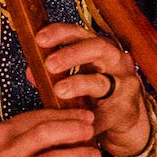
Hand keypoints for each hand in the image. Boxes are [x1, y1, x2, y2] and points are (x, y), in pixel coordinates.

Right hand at [0, 108, 101, 156]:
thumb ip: (20, 139)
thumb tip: (57, 132)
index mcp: (0, 135)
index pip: (37, 118)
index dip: (64, 116)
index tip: (83, 117)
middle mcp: (7, 153)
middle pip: (47, 133)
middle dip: (74, 130)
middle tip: (91, 131)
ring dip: (78, 156)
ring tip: (93, 156)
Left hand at [34, 23, 150, 156]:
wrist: (126, 118)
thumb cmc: (95, 92)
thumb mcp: (74, 77)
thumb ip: (53, 72)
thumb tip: (30, 71)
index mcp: (97, 48)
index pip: (78, 33)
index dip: (59, 33)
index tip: (39, 38)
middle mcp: (115, 61)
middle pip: (97, 47)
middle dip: (71, 54)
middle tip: (49, 64)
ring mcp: (124, 84)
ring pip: (102, 81)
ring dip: (79, 84)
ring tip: (59, 91)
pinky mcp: (126, 110)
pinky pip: (106, 115)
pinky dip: (90, 120)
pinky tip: (76, 123)